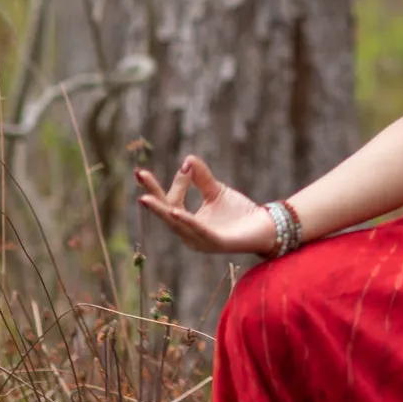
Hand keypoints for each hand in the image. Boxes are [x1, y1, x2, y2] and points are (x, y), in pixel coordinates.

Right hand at [135, 155, 276, 256]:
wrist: (264, 226)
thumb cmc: (238, 212)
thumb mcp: (216, 191)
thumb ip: (201, 177)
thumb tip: (187, 159)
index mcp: (187, 222)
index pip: (172, 200)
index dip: (178, 181)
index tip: (187, 166)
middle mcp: (189, 233)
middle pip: (166, 212)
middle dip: (152, 195)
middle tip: (138, 174)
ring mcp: (200, 240)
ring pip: (176, 223)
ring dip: (161, 210)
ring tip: (145, 198)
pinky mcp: (215, 242)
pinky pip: (197, 230)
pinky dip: (186, 221)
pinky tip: (174, 211)